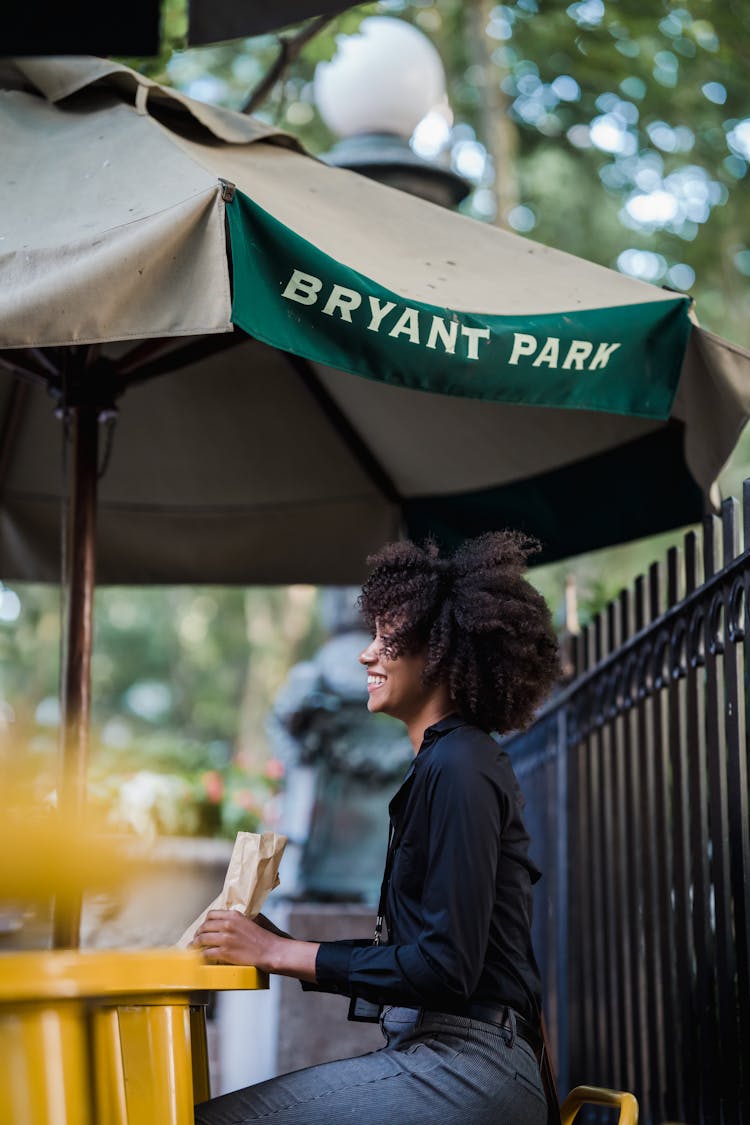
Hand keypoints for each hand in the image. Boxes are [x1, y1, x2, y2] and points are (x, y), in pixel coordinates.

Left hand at [192, 910, 318, 981]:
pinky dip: (201, 955)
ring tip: (193, 949)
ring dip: (195, 945)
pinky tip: (200, 957)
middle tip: (196, 939)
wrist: (271, 951)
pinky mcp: (225, 952)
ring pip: (202, 939)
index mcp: (234, 915)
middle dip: (198, 933)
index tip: (204, 927)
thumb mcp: (253, 920)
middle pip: (204, 927)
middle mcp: (228, 924)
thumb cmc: (265, 937)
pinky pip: (206, 953)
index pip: (211, 914)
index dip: (205, 922)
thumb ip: (240, 919)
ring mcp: (225, 938)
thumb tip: (232, 920)